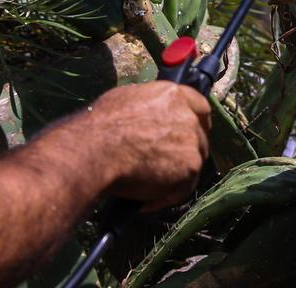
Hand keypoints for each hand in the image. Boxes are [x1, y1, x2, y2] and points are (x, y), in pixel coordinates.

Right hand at [80, 82, 211, 209]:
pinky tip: (146, 202)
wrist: (95, 152)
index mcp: (173, 95)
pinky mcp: (190, 167)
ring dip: (175, 175)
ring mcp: (191, 142)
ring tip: (148, 187)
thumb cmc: (100, 127)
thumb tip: (149, 115)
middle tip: (167, 165)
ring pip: (192, 163)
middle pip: (199, 136)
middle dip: (186, 150)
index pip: (200, 106)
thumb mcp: (126, 101)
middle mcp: (188, 116)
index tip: (191, 132)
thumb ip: (149, 106)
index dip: (197, 121)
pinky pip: (183, 187)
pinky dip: (166, 197)